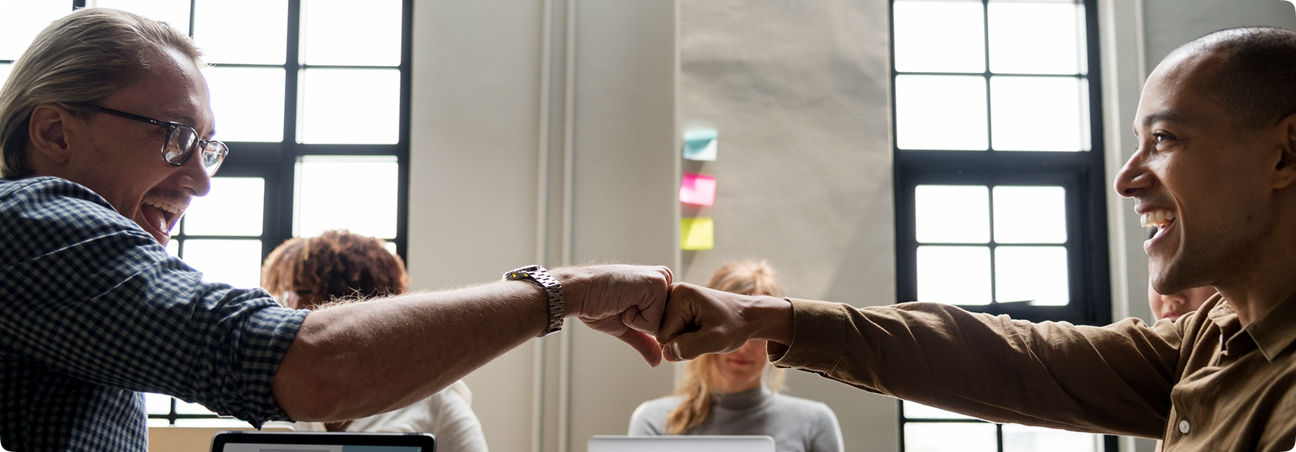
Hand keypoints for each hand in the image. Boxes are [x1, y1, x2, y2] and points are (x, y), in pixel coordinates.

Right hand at [553, 265, 672, 365]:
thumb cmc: (597, 303)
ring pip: (663, 325)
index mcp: (660, 286)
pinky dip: (634, 320)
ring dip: (638, 322)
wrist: (580, 292)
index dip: (642, 326)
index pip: (667, 324)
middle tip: (622, 305)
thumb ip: (644, 341)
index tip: (623, 308)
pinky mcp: (657, 284)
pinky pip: (655, 324)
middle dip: (642, 325)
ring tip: (622, 303)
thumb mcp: (625, 326)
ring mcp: (662, 280)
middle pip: (669, 325)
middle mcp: (665, 279)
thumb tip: (657, 361)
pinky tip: (622, 301)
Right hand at [656, 283, 792, 361]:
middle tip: (704, 333)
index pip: (663, 335)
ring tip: (703, 329)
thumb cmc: (735, 326)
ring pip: (665, 333)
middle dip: (682, 340)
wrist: (747, 315)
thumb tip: (666, 354)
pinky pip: (670, 329)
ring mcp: (673, 297)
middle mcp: (672, 291)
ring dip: (683, 338)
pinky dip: (684, 334)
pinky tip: (699, 327)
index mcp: (680, 295)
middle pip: (661, 333)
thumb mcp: (716, 341)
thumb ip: (689, 348)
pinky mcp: (675, 304)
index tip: (704, 335)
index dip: (682, 344)